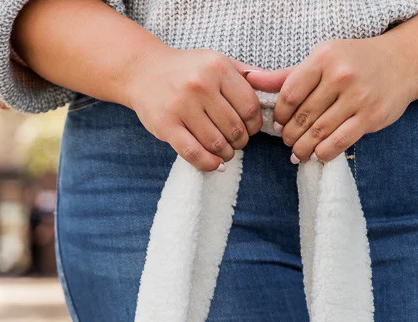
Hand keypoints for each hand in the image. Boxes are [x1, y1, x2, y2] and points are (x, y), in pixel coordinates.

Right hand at [126, 45, 262, 170]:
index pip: (250, 108)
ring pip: (217, 144)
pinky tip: (215, 164)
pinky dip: (209, 164)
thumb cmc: (186, 70)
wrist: (142, 71)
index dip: (254, 125)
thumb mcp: (216, 61)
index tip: (249, 129)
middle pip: (235, 129)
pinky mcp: (166, 126)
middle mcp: (200, 85)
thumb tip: (274, 90)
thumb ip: (244, 75)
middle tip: (236, 142)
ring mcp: (181, 106)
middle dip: (240, 142)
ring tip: (225, 152)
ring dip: (226, 154)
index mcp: (217, 68)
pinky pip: (194, 154)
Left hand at [245, 34, 417, 161]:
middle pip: (303, 116)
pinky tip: (316, 156)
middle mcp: (340, 76)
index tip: (278, 124)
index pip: (289, 93)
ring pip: (319, 132)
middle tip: (286, 142)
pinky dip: (323, 153)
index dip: (279, 114)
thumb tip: (251, 79)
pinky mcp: (370, 117)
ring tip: (297, 154)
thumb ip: (287, 75)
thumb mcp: (322, 60)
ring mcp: (357, 97)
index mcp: (323, 58)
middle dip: (289, 135)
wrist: (402, 63)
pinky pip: (340, 142)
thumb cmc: (355, 61)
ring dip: (303, 148)